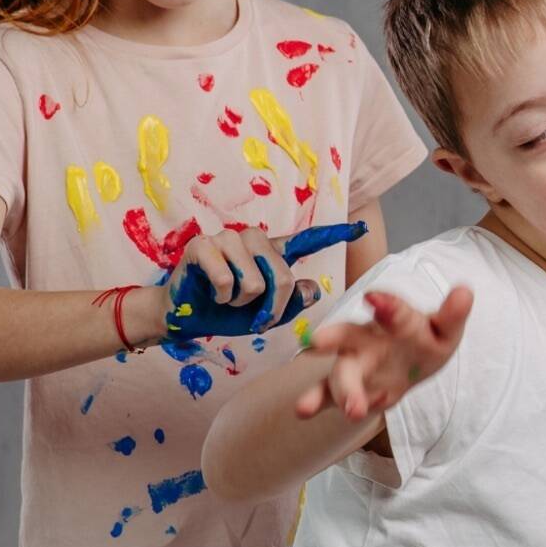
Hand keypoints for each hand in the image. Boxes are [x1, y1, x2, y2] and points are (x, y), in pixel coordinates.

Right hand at [162, 222, 366, 338]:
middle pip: (282, 275)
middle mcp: (253, 239)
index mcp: (272, 252)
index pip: (307, 241)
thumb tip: (314, 289)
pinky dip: (221, 297)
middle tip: (253, 315)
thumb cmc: (227, 313)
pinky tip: (212, 293)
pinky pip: (227, 280)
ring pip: (254, 280)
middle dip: (272, 306)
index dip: (335, 234)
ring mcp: (227, 238)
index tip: (361, 228)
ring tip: (228, 299)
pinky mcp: (202, 246)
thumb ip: (291, 303)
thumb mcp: (265, 314)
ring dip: (242, 302)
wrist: (185, 318)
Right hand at [295, 288, 471, 421]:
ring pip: (340, 371)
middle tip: (318, 341)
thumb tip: (466, 292)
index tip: (375, 298)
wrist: (414, 361)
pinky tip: (302, 410)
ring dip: (338, 387)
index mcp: (394, 319)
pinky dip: (316, 401)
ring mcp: (356, 364)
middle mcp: (367, 337)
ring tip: (328, 407)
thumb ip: (453, 314)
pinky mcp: (350, 389)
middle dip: (335, 338)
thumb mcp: (445, 330)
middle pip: (350, 336)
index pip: (393, 310)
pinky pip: (329, 395)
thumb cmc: (426, 339)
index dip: (387, 304)